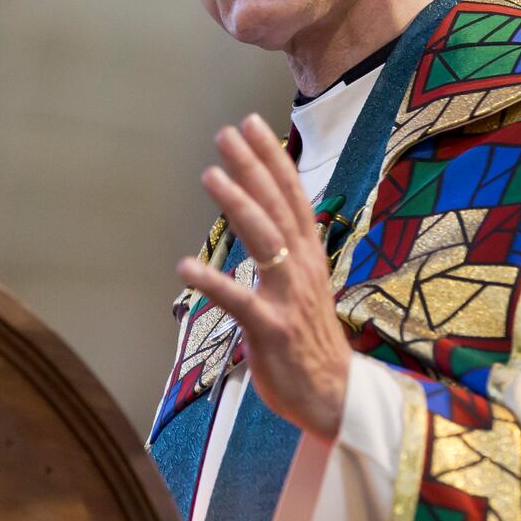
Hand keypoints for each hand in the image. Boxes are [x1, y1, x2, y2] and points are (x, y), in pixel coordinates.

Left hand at [176, 113, 351, 439]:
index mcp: (309, 255)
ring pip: (263, 240)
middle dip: (252, 167)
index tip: (253, 124)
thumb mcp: (304, 285)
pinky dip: (212, 282)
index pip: (293, 196)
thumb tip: (264, 218)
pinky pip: (238, 301)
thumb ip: (286, 252)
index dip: (272, 159)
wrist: (334, 395)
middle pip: (277, 206)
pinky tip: (185, 266)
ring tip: (210, 175)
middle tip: (226, 134)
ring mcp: (287, 297)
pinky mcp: (270, 329)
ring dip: (237, 205)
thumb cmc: (310, 339)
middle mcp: (302, 267)